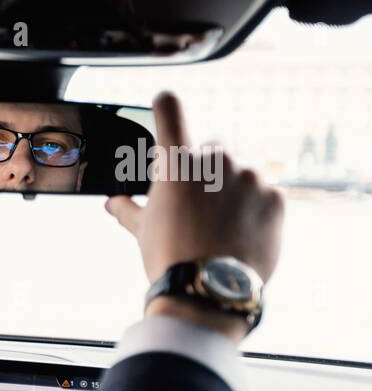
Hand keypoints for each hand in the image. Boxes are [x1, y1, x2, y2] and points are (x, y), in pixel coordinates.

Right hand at [105, 91, 283, 339]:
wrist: (209, 289)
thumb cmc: (169, 257)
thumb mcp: (142, 230)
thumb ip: (128, 208)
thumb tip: (114, 202)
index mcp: (178, 162)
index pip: (169, 109)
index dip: (165, 104)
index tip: (164, 101)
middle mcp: (217, 160)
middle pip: (213, 147)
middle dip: (205, 167)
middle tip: (195, 200)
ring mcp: (251, 177)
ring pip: (241, 169)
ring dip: (231, 186)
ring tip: (219, 222)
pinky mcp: (276, 197)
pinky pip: (264, 190)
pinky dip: (253, 204)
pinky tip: (239, 229)